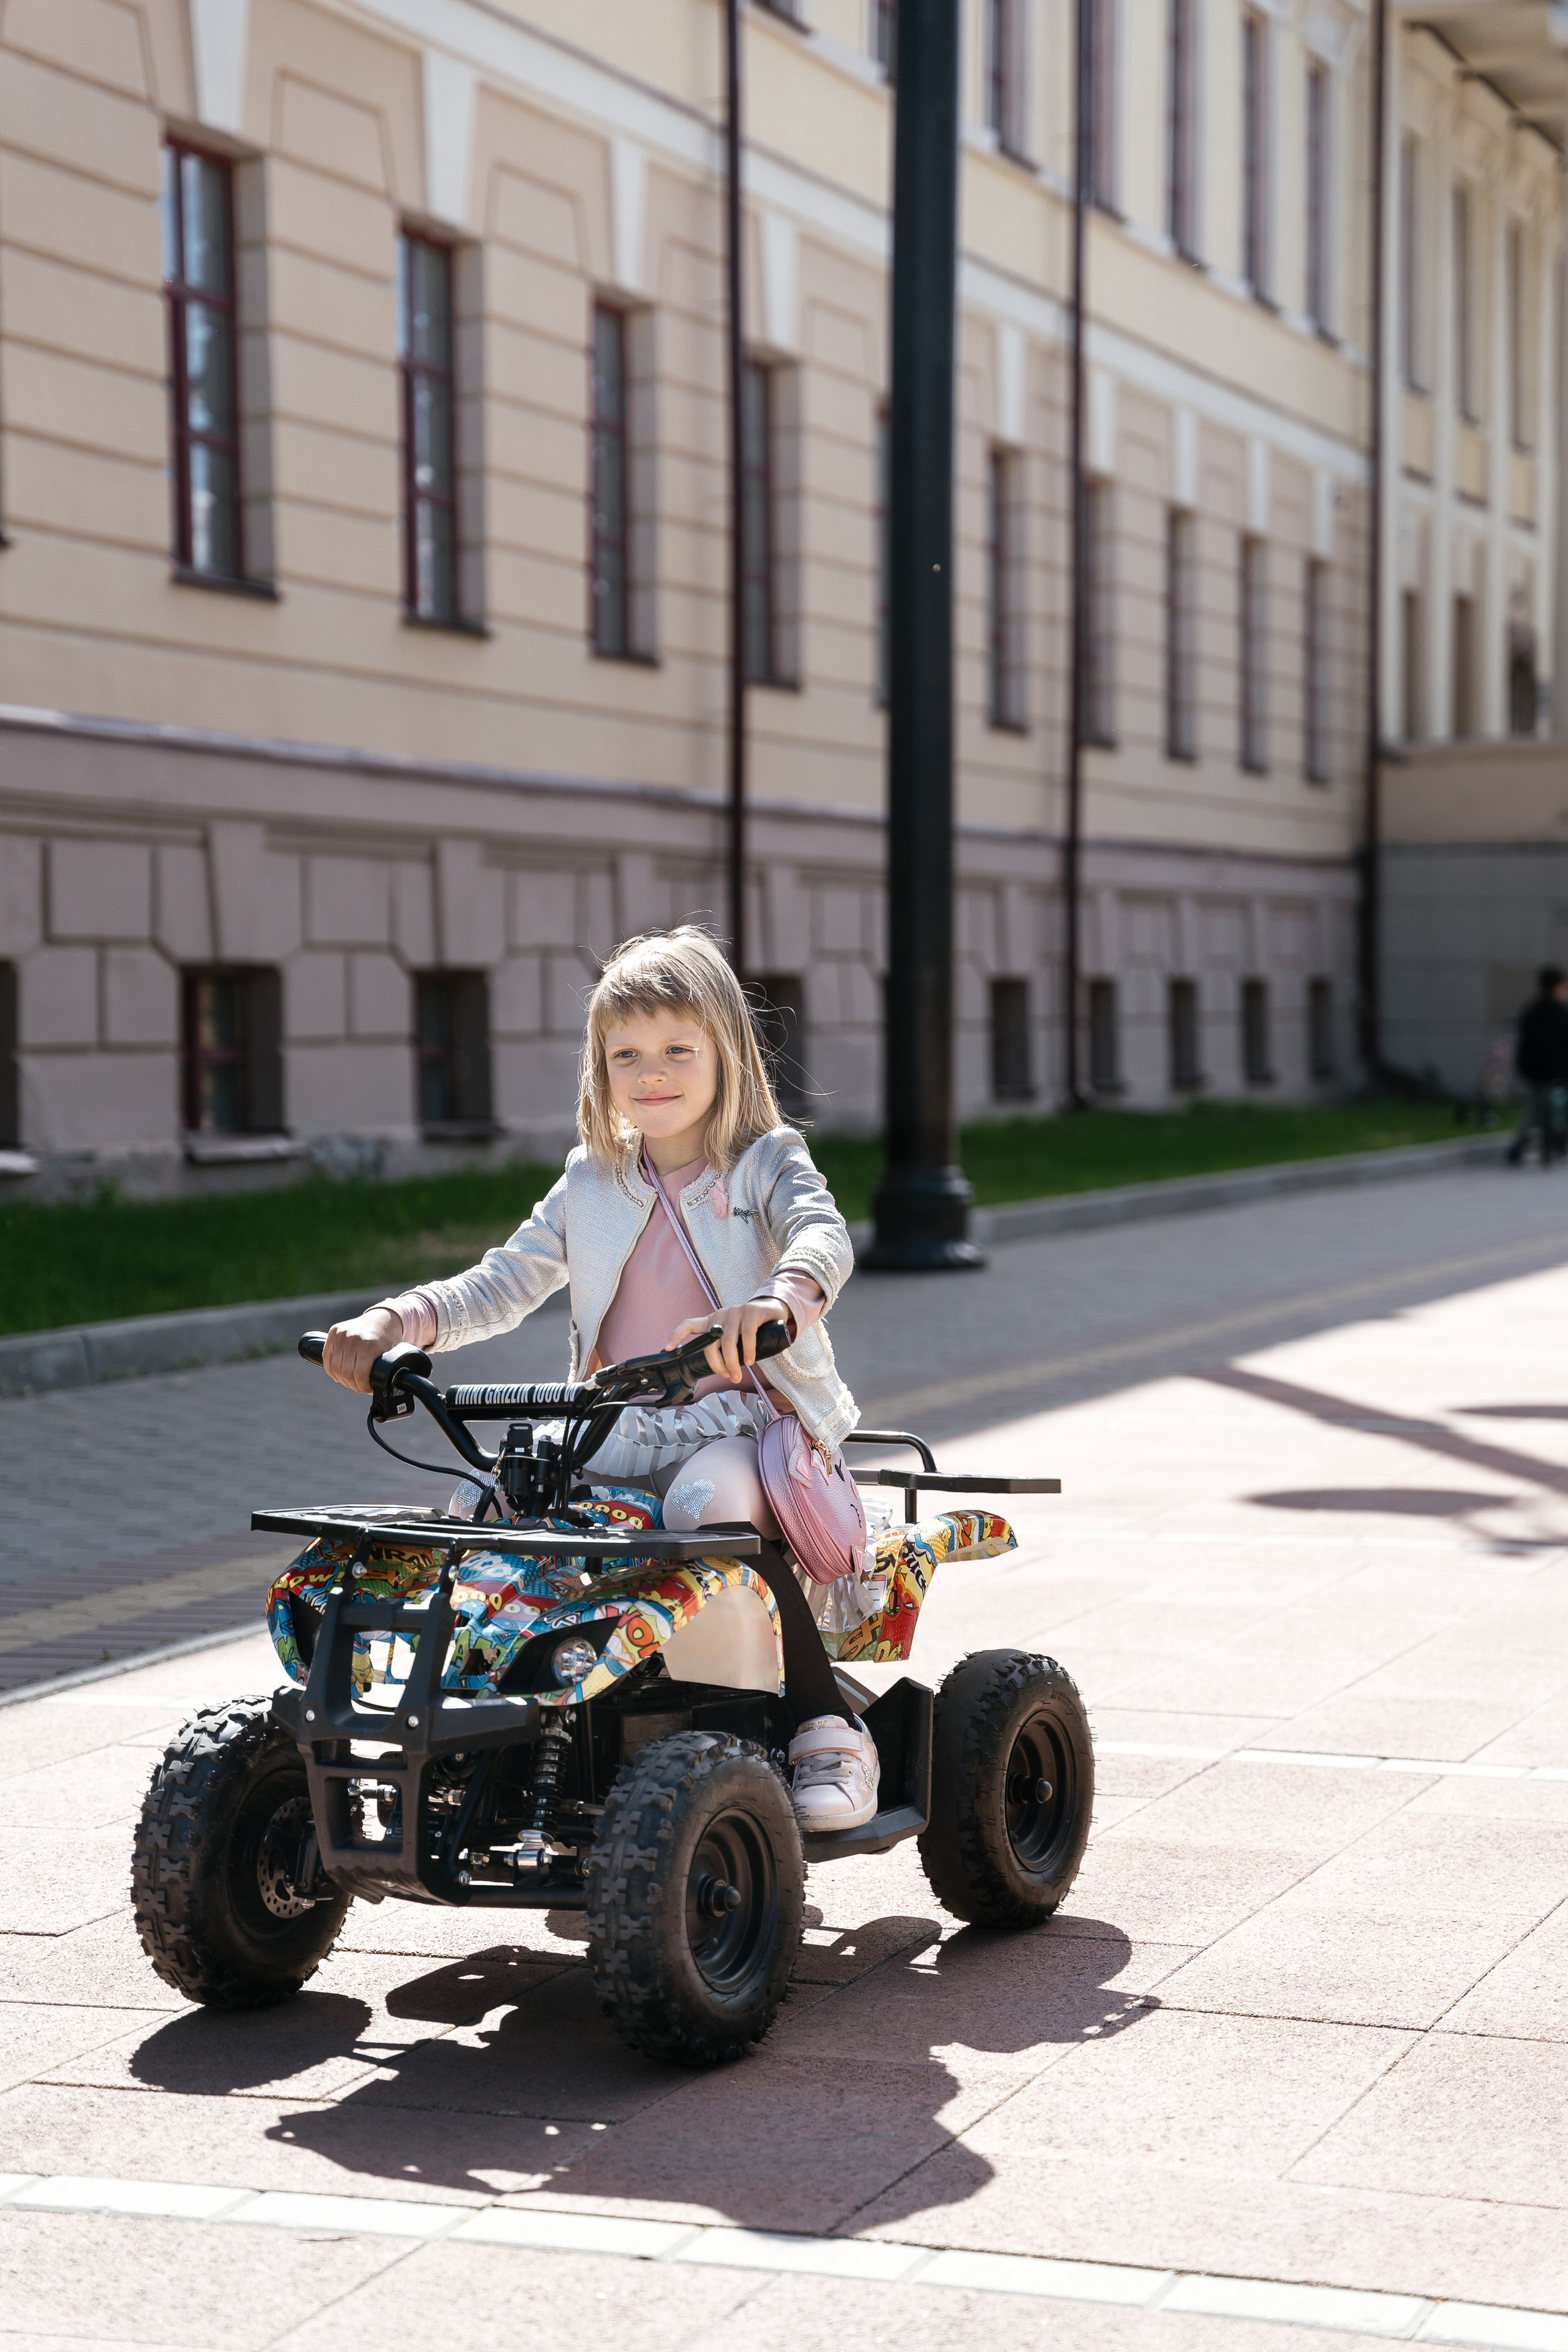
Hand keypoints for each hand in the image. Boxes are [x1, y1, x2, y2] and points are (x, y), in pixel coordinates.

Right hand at [322, 1307, 403, 1392]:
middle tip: (360, 1386)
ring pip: (335, 1367)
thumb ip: (385, 1371)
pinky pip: (327, 1357)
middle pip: (346, 1373)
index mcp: (369, 1345)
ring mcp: (342, 1334)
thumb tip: (380, 1391)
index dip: (363, 1386)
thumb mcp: (392, 1355)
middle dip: (354, 1385)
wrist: (383, 1317)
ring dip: (342, 1379)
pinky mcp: (334, 1331)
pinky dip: (331, 1369)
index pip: (359, 1375)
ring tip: (351, 1381)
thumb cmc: (388, 1339)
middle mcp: (354, 1338)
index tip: (367, 1389)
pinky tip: (338, 1375)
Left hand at [666, 1298, 789, 1384]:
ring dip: (732, 1362)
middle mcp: (720, 1315)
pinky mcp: (751, 1311)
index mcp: (711, 1322)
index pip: (688, 1325)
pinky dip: (747, 1351)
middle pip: (710, 1343)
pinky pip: (747, 1334)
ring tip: (737, 1375)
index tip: (668, 1349)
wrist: (772, 1310)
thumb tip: (723, 1371)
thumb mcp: (733, 1336)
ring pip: (728, 1341)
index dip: (676, 1335)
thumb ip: (724, 1348)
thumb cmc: (750, 1327)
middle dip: (717, 1365)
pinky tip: (749, 1361)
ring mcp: (735, 1312)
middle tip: (727, 1377)